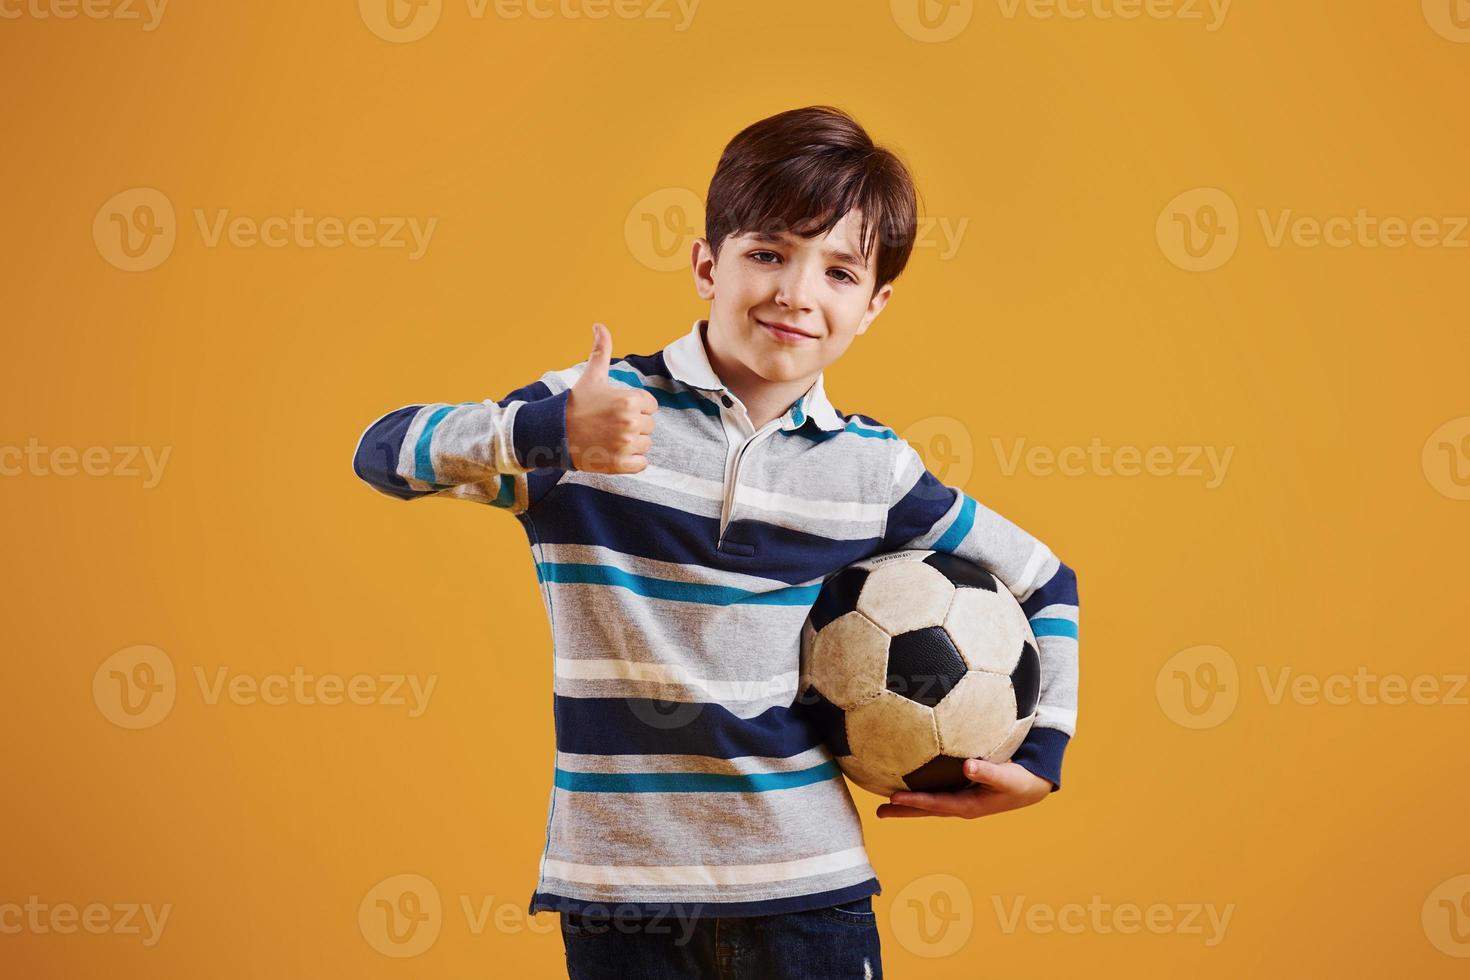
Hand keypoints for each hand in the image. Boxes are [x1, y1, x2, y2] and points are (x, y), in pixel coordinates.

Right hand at [566, 323, 657, 473]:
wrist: (553, 433)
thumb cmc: (576, 403)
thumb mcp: (591, 376)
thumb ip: (601, 350)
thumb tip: (599, 325)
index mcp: (630, 400)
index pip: (650, 406)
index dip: (635, 407)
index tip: (615, 409)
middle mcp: (631, 422)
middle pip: (649, 426)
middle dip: (633, 425)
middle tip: (609, 424)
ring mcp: (626, 445)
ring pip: (645, 445)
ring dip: (631, 444)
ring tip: (610, 438)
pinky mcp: (621, 465)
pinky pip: (641, 464)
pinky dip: (631, 462)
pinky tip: (613, 452)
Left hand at [875, 759, 1051, 818]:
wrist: (1031, 786)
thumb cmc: (1020, 782)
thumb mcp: (1008, 778)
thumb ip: (989, 772)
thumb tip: (968, 766)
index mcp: (969, 806)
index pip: (936, 804)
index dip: (915, 801)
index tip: (893, 796)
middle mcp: (960, 806)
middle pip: (926, 810)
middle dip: (903, 810)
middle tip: (879, 812)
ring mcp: (960, 800)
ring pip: (929, 802)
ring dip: (908, 803)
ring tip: (885, 803)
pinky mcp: (961, 791)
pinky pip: (936, 791)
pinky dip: (920, 790)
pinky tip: (908, 781)